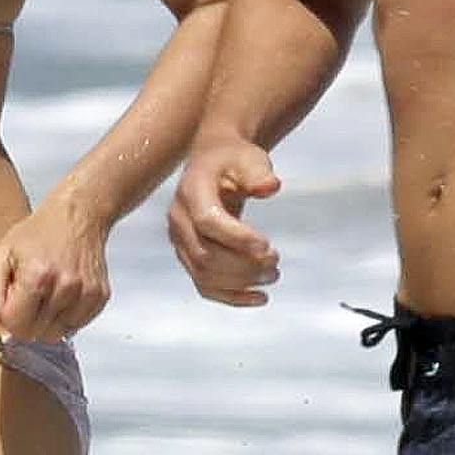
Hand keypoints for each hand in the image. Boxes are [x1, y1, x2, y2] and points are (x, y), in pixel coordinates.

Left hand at [0, 193, 113, 339]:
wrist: (77, 216)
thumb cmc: (38, 234)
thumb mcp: (1, 255)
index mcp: (37, 275)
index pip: (15, 325)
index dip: (8, 315)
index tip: (11, 298)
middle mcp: (65, 287)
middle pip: (35, 333)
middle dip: (26, 319)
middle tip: (29, 294)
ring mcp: (86, 294)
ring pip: (55, 334)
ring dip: (46, 320)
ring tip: (46, 293)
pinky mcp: (99, 298)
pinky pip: (75, 327)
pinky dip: (65, 318)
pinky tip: (61, 296)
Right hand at [167, 139, 282, 304]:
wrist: (212, 165)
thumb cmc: (234, 160)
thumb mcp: (249, 157)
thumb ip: (258, 171)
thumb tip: (270, 187)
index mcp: (191, 191)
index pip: (207, 222)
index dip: (237, 238)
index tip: (268, 245)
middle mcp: (179, 219)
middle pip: (205, 255)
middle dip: (243, 265)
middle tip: (276, 262)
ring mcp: (181, 241)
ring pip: (204, 275)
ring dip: (241, 283)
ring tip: (273, 275)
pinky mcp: (189, 257)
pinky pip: (205, 286)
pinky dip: (232, 297)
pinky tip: (260, 297)